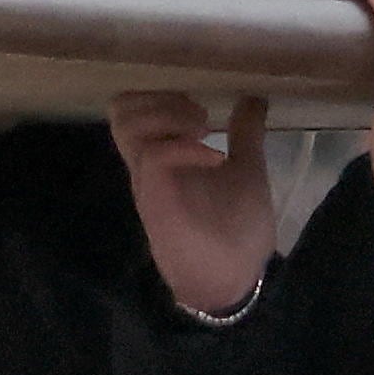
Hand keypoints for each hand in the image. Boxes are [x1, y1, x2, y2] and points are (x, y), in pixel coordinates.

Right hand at [108, 90, 274, 315]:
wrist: (233, 281)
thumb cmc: (237, 231)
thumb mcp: (247, 170)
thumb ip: (245, 135)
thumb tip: (253, 98)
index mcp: (164, 156)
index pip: (132, 108)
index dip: (160, 93)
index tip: (202, 108)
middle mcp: (148, 166)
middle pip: (120, 109)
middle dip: (161, 98)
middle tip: (202, 118)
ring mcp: (149, 183)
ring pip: (126, 125)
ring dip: (168, 116)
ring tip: (204, 132)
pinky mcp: (157, 201)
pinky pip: (154, 157)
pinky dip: (185, 147)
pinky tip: (214, 158)